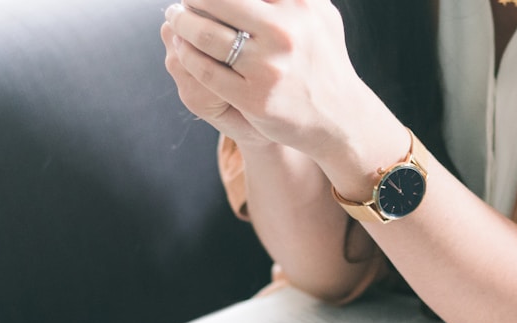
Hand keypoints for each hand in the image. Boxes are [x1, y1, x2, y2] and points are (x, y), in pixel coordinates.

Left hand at [162, 0, 387, 162]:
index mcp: (299, 6)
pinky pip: (206, 70)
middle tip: (183, 2)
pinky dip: (187, 55)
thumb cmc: (324, 60)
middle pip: (217, 1)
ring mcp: (269, 67)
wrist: (340, 117)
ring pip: (205, 35)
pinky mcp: (254, 97)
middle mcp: (285, 33)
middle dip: (192, 0)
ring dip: (182, 24)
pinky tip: (184, 49)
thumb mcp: (319, 15)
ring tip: (177, 19)